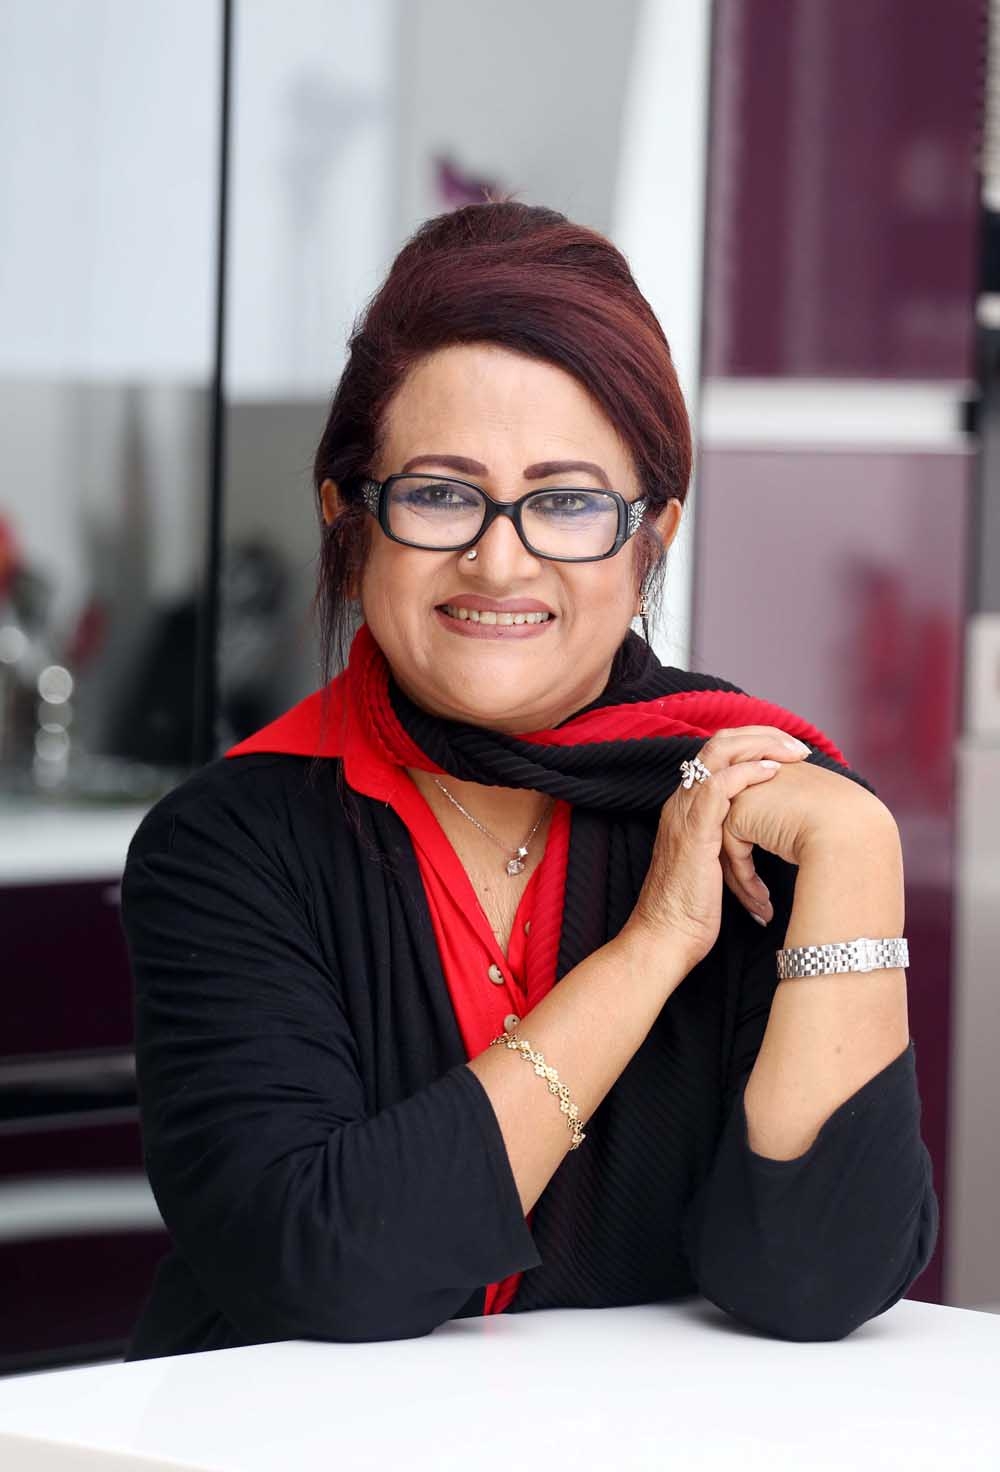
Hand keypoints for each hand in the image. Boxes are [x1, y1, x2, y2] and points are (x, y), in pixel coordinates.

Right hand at [622, 726, 885, 969]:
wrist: (663, 937)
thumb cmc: (690, 910)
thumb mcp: (714, 865)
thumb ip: (730, 841)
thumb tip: (765, 837)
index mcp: (686, 807)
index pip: (717, 753)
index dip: (754, 742)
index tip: (788, 749)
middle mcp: (682, 801)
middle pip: (719, 742)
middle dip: (762, 735)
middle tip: (798, 745)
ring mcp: (685, 813)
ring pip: (718, 753)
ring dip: (761, 746)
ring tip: (793, 753)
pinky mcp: (694, 831)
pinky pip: (719, 786)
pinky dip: (748, 772)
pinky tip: (773, 773)